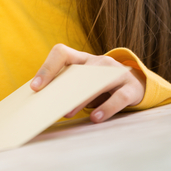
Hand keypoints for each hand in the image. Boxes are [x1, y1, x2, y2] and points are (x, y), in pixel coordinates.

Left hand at [30, 44, 145, 122]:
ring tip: (68, 112)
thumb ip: (68, 86)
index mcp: (83, 59)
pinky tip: (96, 118)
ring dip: (81, 98)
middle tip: (50, 103)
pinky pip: (119, 97)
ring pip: (99, 81)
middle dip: (63, 86)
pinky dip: (107, 108)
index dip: (47, 68)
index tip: (35, 86)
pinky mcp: (131, 88)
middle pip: (79, 69)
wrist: (136, 85)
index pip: (62, 53)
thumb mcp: (84, 82)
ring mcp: (117, 73)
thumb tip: (43, 102)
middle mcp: (100, 62)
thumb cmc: (100, 86)